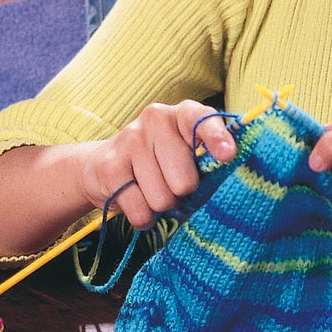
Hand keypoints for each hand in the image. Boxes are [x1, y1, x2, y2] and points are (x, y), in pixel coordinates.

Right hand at [81, 99, 237, 229]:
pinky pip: (140, 211)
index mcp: (181, 114)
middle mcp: (155, 120)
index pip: (201, 120)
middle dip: (182, 193)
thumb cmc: (160, 162)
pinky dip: (143, 217)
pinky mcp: (110, 167)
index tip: (227, 155)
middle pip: (184, 181)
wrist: (103, 165)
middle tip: (173, 185)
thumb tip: (228, 170)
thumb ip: (208, 158)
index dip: (216, 138)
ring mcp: (129, 141)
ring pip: (162, 199)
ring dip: (161, 206)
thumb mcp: (187, 153)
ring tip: (153, 191)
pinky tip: (137, 201)